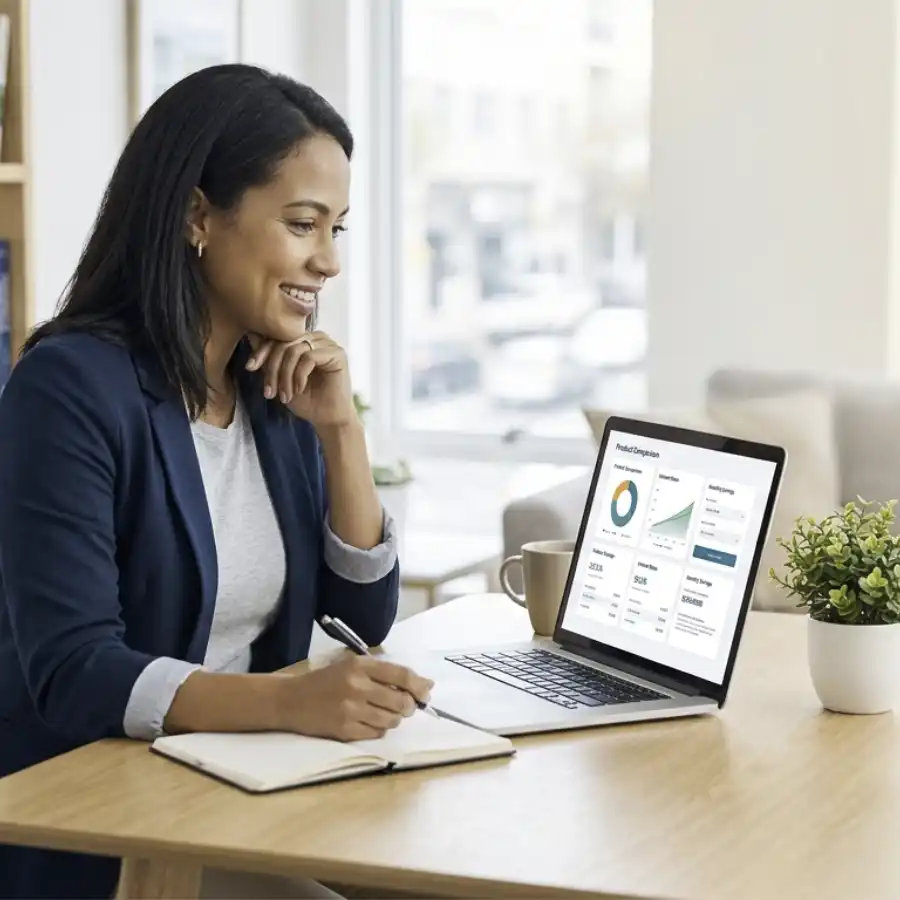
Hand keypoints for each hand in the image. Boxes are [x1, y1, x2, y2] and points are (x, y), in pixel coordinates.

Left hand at [246, 332, 356, 427]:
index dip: (261, 351)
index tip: (249, 368)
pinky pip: (309, 358)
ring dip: (285, 375)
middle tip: (269, 392)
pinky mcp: (337, 354)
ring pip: (294, 350)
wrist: (327, 418)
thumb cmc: (305, 400)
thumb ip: (269, 358)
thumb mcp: (279, 378)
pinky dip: (299, 376)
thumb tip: (250, 334)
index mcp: (303, 340)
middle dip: (272, 368)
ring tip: (284, 395)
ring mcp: (328, 344)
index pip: (277, 337)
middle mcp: (316, 338)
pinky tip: (299, 390)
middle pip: (284, 343)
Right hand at [276, 655, 433, 741]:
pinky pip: (376, 733)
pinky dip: (379, 729)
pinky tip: (370, 722)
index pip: (401, 675)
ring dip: (394, 719)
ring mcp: (350, 710)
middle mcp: (356, 686)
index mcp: (360, 666)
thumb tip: (425, 685)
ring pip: (390, 720)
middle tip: (405, 707)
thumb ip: (384, 674)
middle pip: (400, 701)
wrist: (291, 700)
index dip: (419, 686)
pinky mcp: (344, 730)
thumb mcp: (352, 666)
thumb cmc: (325, 681)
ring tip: (385, 714)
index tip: (426, 693)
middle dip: (408, 707)